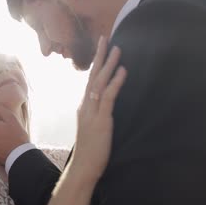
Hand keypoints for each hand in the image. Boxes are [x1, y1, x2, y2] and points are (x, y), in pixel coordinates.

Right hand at [72, 36, 126, 182]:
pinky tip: (122, 71)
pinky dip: (115, 82)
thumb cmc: (89, 149)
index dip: (96, 64)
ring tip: (117, 49)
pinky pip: (108, 97)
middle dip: (99, 56)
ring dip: (109, 65)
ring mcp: (92, 111)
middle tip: (104, 38)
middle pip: (92, 76)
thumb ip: (93, 113)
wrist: (84, 166)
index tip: (101, 49)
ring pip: (99, 83)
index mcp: (83, 106)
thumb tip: (100, 103)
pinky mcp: (101, 119)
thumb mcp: (90, 127)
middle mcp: (85, 105)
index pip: (89, 80)